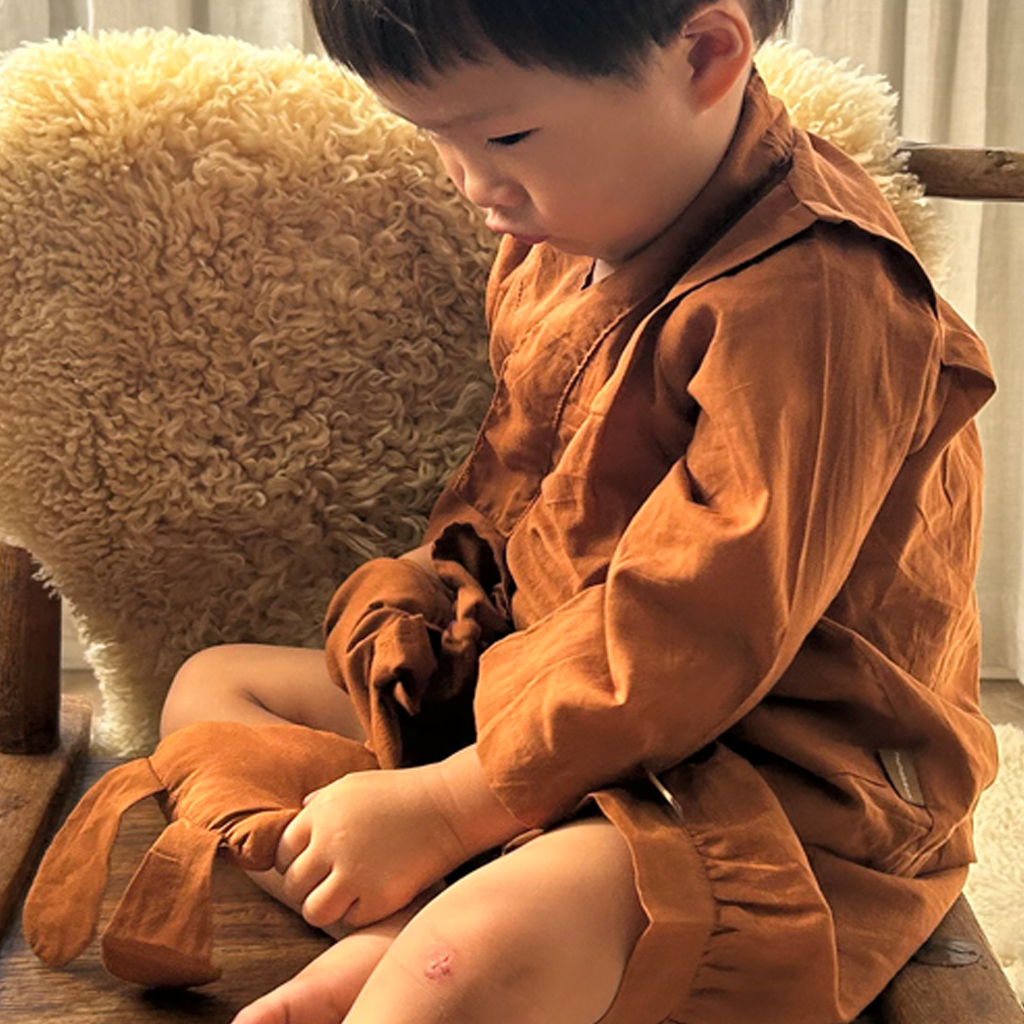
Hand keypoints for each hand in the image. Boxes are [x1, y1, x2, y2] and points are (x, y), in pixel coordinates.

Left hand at [275, 766, 465, 929]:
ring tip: (347, 896)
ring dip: (327, 907)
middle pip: (293, 885)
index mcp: (321, 813)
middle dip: (308, 887)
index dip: (293, 862)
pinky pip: (350, 920)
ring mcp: (353, 872)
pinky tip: (377, 894)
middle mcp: (330, 843)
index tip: (313, 865)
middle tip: (332, 882)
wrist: (448, 806)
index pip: (282, 852)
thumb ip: (321, 803)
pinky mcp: (378, 897)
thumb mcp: (353, 785)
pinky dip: (361, 913)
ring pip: (314, 911)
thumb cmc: (401, 794)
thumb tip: (298, 814)